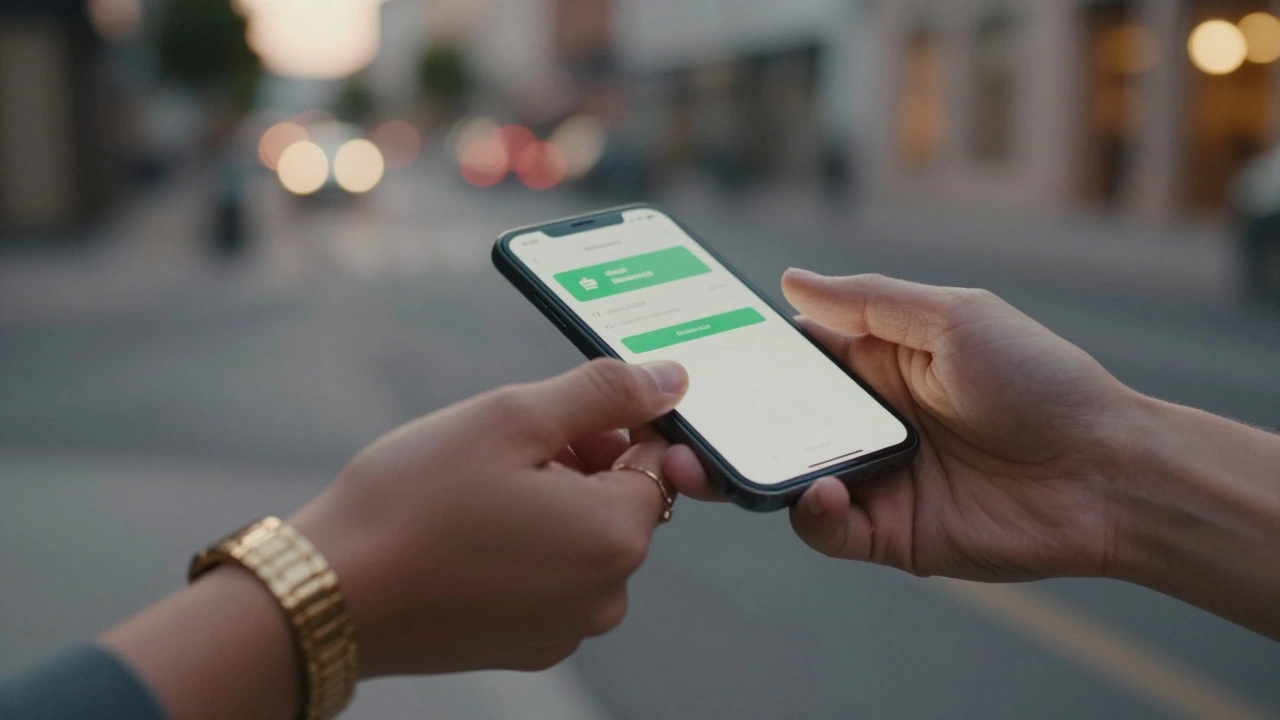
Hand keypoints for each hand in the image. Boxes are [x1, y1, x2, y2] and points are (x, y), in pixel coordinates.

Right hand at [291, 358, 687, 675]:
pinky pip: (549, 580)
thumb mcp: (513, 417)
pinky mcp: (526, 647)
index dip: (607, 421)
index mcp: (616, 538)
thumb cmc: (414, 500)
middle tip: (501, 451)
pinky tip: (466, 535)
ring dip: (547, 504)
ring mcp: (565, 630)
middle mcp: (606, 597)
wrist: (327, 595)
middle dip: (576, 463)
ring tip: (475, 494)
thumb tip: (672, 379)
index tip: (547, 416)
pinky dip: (522, 549)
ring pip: (581, 539)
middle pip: (621, 500)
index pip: (655, 456)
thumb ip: (604, 392)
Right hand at [665, 270, 1138, 581]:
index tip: (689, 350)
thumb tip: (789, 280)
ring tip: (708, 462)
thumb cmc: (1039, 380)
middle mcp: (863, 420)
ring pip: (782, 477)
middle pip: (769, 421)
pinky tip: (825, 490)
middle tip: (672, 420)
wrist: (1107, 473)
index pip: (787, 358)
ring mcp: (872, 478)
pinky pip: (825, 527)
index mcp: (874, 364)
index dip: (738, 356)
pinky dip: (811, 512)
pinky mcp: (888, 532)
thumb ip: (868, 302)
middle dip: (718, 422)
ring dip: (740, 471)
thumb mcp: (953, 317)